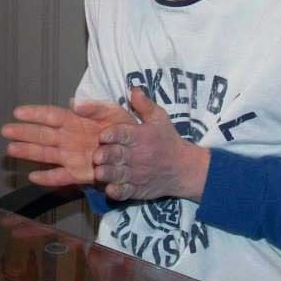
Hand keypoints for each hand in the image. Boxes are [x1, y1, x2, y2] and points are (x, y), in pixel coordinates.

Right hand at [1, 99, 134, 186]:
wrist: (138, 152)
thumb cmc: (124, 128)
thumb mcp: (114, 112)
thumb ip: (95, 107)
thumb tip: (74, 102)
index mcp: (77, 121)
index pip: (52, 115)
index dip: (35, 113)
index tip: (18, 112)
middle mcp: (69, 138)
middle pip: (43, 134)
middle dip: (24, 132)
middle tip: (5, 130)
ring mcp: (72, 156)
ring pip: (46, 154)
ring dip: (28, 152)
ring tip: (10, 149)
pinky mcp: (79, 173)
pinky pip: (60, 176)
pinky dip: (47, 178)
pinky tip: (33, 177)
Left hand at [93, 87, 210, 201]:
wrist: (183, 168)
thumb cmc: (167, 140)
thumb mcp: (160, 118)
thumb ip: (145, 104)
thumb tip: (133, 88)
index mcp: (140, 137)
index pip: (124, 134)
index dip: (112, 135)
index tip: (102, 136)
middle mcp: (137, 155)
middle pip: (117, 155)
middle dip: (105, 156)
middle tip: (97, 156)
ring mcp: (137, 174)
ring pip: (118, 175)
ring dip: (107, 174)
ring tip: (99, 172)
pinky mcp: (137, 189)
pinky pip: (125, 192)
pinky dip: (117, 192)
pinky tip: (110, 189)